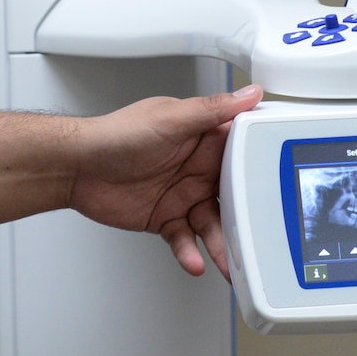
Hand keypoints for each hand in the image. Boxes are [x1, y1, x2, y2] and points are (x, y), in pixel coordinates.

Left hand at [69, 87, 262, 279]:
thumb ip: (211, 110)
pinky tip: (195, 261)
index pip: (244, 155)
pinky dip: (191, 252)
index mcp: (204, 140)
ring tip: (227, 261)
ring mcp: (182, 195)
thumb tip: (249, 94)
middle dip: (247, 219)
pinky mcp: (165, 219)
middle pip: (234, 197)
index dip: (262, 172)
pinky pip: (185, 239)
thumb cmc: (116, 134)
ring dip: (222, 244)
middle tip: (259, 241)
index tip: (281, 190)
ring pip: (213, 224)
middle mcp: (198, 169)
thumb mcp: (169, 118)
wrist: (76, 166)